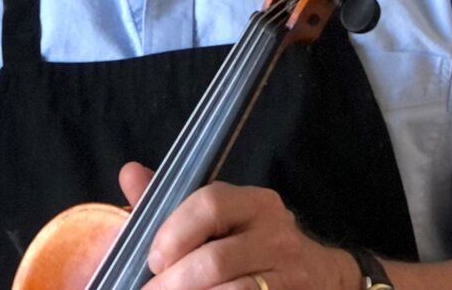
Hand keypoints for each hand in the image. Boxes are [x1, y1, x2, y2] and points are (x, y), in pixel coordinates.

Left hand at [119, 162, 359, 289]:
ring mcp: (290, 273)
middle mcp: (277, 233)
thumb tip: (129, 173)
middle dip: (174, 282)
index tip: (152, 260)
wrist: (322, 277)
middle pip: (215, 259)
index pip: (210, 204)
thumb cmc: (254, 244)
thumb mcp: (222, 218)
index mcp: (254, 203)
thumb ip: (172, 203)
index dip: (174, 232)